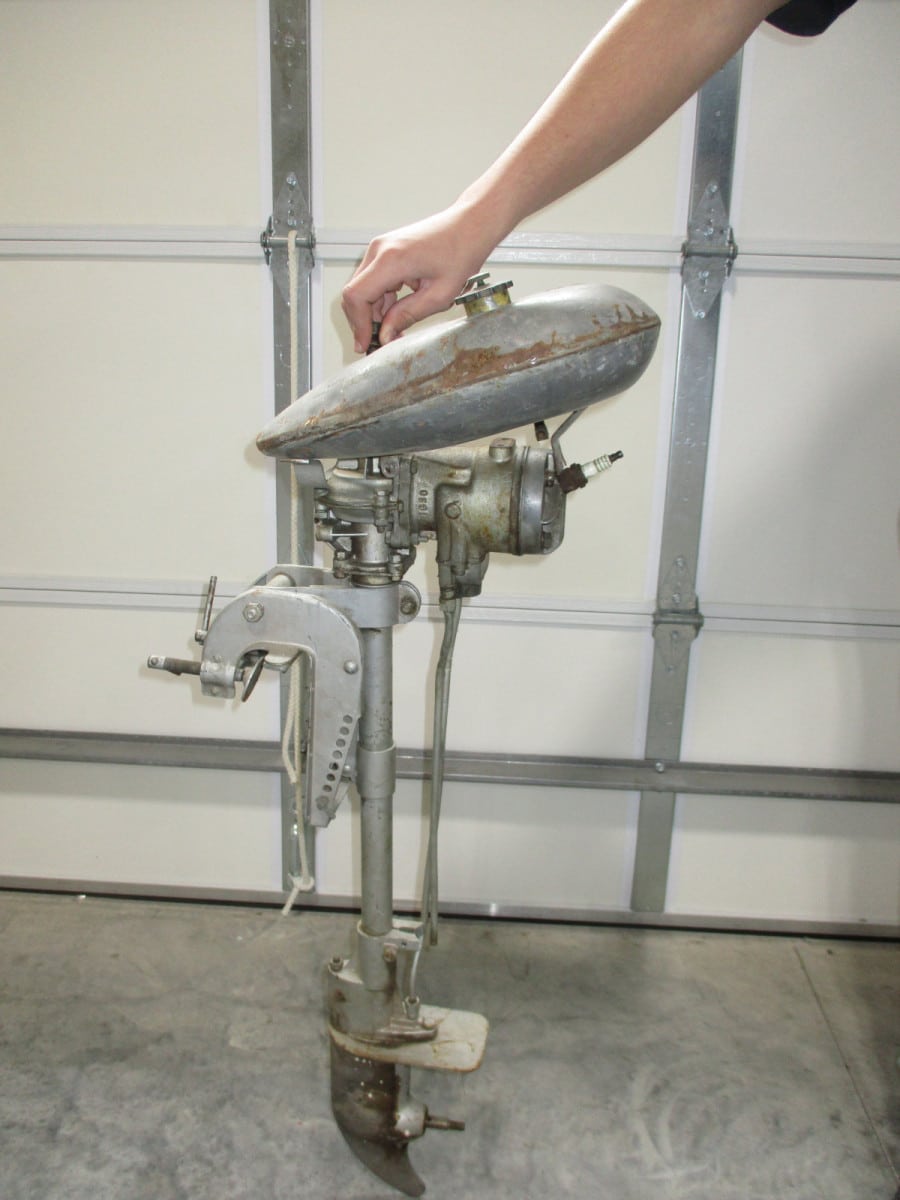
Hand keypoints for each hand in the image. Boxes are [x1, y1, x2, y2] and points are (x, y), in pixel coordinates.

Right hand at [341, 204, 496, 351]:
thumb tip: (386, 334)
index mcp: (391, 259)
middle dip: (365, 321)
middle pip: (355, 293)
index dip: (358, 324)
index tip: (366, 344)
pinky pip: (373, 281)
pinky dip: (381, 300)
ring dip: (374, 312)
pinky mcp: (386, 251)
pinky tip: (397, 312)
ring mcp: (381, 248)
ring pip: (363, 288)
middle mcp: (380, 250)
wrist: (469, 225)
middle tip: (382, 342)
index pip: (356, 296)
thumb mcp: (439, 294)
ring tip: (395, 330)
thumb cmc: (461, 251)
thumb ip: (408, 315)